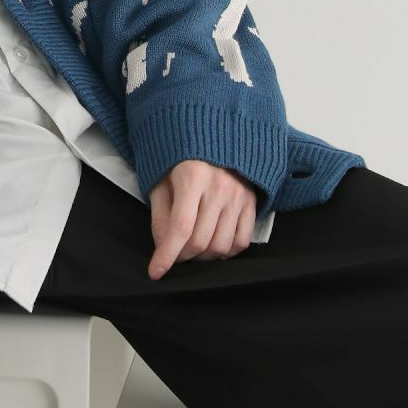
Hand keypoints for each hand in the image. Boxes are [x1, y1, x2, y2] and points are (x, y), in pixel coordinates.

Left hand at [147, 159, 257, 278]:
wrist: (213, 135)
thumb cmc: (180, 158)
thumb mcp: (161, 178)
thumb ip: (159, 213)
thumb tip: (162, 247)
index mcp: (192, 177)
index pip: (181, 228)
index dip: (167, 254)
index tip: (156, 272)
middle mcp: (219, 187)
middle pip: (200, 241)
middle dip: (182, 256)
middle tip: (174, 254)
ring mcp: (238, 196)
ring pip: (221, 246)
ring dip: (203, 256)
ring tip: (192, 248)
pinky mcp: (251, 202)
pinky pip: (241, 242)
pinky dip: (225, 251)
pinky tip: (212, 243)